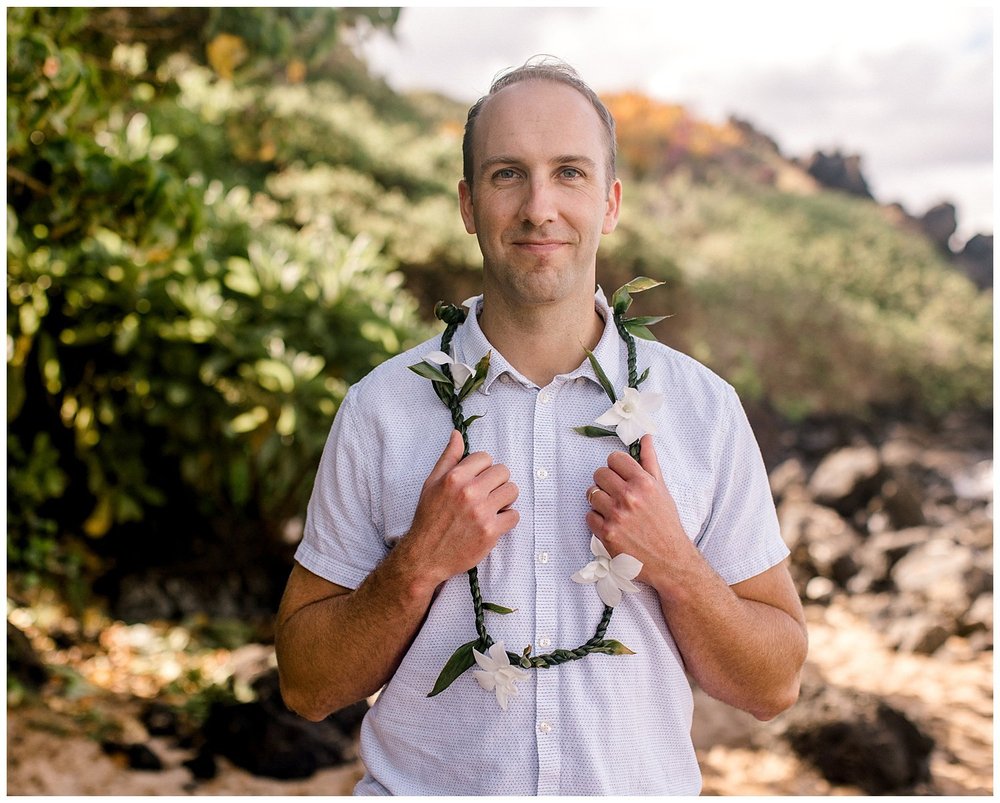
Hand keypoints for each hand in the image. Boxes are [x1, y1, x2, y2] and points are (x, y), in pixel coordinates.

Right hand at [403, 430, 518, 586]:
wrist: (425, 556)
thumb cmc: (428, 518)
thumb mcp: (431, 484)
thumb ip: (448, 458)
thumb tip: (457, 434)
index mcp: (455, 477)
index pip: (486, 457)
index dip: (483, 468)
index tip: (477, 479)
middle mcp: (469, 492)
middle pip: (503, 472)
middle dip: (496, 482)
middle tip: (486, 494)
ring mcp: (482, 512)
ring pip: (512, 491)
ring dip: (504, 499)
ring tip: (491, 507)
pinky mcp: (491, 532)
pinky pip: (514, 515)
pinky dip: (507, 519)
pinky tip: (493, 523)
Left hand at [585, 434, 690, 587]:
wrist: (671, 560)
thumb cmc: (667, 524)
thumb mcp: (662, 490)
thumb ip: (650, 462)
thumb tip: (646, 438)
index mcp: (644, 483)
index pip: (615, 459)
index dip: (616, 467)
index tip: (620, 475)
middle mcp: (629, 497)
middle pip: (599, 474)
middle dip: (605, 482)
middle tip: (615, 493)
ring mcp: (616, 516)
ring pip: (592, 494)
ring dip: (600, 501)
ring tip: (613, 509)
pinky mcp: (607, 534)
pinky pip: (589, 516)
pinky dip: (597, 520)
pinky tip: (611, 524)